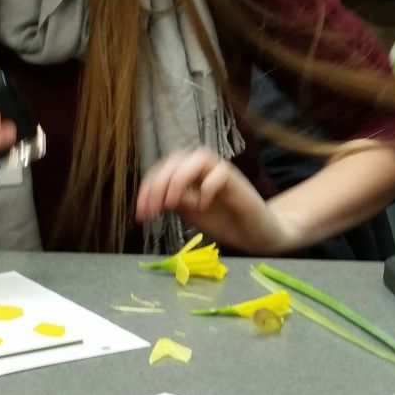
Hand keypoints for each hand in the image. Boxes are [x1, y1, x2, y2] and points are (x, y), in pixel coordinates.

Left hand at [136, 146, 284, 253]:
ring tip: (172, 203)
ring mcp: (220, 172)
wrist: (253, 236)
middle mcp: (203, 167)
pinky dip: (207, 187)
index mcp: (188, 173)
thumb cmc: (223, 221)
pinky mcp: (238, 181)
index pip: (162, 170)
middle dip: (159, 184)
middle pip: (176, 160)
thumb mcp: (190, 212)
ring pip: (198, 158)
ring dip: (179, 178)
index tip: (141, 214)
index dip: (147, 189)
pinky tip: (202, 205)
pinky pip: (220, 173)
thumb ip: (174, 201)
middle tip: (153, 210)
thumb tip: (152, 197)